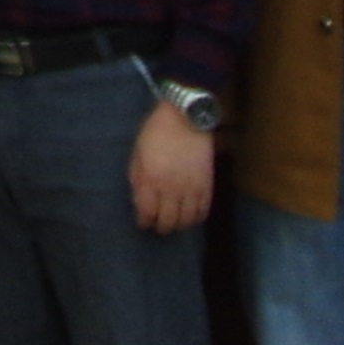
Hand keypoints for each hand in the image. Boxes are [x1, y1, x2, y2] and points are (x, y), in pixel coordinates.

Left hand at [126, 97, 215, 235]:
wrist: (185, 117)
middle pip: (167, 222)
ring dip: (179, 225)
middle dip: (160, 227)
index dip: (144, 222)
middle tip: (158, 225)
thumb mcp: (137, 153)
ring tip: (174, 222)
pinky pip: (203, 210)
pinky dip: (196, 217)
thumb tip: (138, 201)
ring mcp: (191, 188)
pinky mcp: (207, 184)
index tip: (143, 222)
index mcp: (150, 179)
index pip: (147, 214)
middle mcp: (171, 188)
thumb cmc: (156, 132)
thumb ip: (137, 179)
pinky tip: (190, 215)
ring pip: (186, 220)